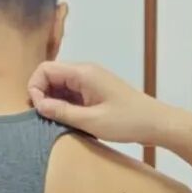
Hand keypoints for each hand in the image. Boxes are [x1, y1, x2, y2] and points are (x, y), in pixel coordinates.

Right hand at [28, 61, 191, 173]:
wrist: (156, 123)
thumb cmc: (128, 121)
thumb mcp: (91, 121)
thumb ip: (63, 112)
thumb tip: (39, 106)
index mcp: (83, 73)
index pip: (45, 69)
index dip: (35, 88)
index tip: (40, 111)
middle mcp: (86, 72)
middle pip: (51, 76)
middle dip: (42, 96)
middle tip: (45, 119)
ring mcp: (91, 82)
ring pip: (60, 86)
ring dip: (54, 102)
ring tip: (58, 122)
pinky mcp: (96, 92)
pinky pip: (72, 94)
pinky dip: (66, 106)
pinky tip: (69, 122)